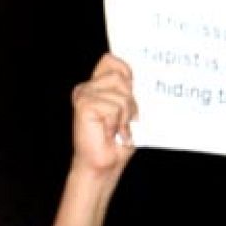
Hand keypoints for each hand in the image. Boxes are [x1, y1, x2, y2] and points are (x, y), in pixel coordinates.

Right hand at [70, 54, 137, 183]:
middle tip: (125, 120)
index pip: (111, 60)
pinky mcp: (84, 105)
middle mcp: (87, 87)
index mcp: (97, 86)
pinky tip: (110, 133)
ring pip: (121, 94)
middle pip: (121, 76)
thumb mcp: (129, 110)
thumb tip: (141, 78)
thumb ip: (129, 90)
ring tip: (118, 129)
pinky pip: (114, 107)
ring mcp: (84, 95)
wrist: (104, 165)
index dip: (126, 71)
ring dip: (125, 115)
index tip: (132, 91)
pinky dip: (118, 123)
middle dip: (131, 101)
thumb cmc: (117, 141)